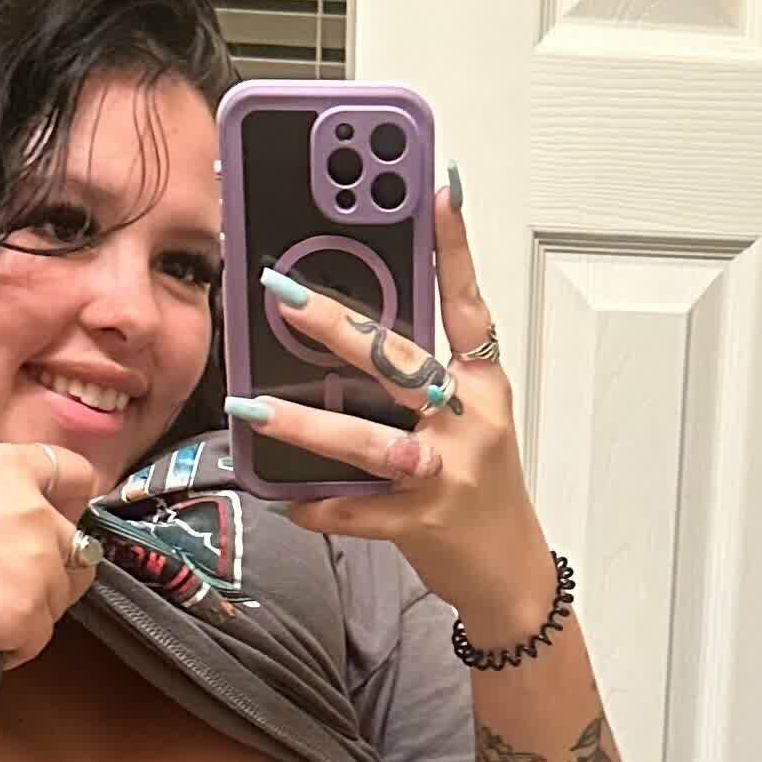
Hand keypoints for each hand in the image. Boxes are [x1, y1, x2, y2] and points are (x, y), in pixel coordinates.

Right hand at [0, 440, 105, 662]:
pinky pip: (37, 638)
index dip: (71, 500)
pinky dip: (13, 645)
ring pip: (61, 596)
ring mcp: (39, 564)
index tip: (64, 515)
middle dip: (54, 568)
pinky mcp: (31, 614)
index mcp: (10, 469)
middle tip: (10, 583)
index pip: (76, 473)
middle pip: (77, 545)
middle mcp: (35, 512)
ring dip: (32, 607)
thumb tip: (4, 522)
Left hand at [237, 184, 558, 645]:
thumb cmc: (478, 485)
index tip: (437, 190)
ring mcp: (446, 473)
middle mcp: (468, 422)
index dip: (454, 248)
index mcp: (481, 385)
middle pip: (399, 362)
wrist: (510, 571)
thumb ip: (417, 377)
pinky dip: (317, 504)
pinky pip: (358, 511)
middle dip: (337, 326)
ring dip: (304, 425)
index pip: (468, 305)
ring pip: (370, 442)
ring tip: (251, 407)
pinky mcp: (422, 523)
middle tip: (281, 293)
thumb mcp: (464, 418)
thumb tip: (346, 330)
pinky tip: (283, 496)